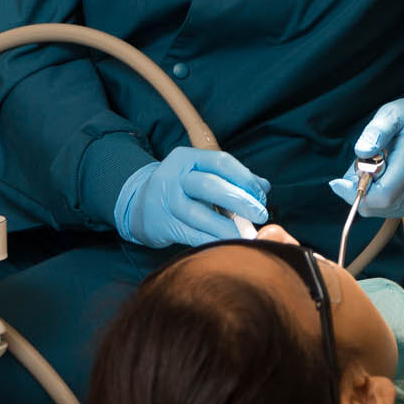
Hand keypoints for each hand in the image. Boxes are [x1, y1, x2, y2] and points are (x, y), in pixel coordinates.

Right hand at [113, 147, 269, 248]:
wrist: (140, 206)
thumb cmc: (182, 189)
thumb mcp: (202, 175)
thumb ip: (233, 178)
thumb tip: (264, 188)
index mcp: (186, 158)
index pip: (221, 162)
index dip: (245, 178)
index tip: (262, 195)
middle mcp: (173, 176)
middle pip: (210, 186)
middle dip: (240, 201)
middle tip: (261, 214)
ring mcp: (165, 202)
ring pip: (199, 214)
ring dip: (227, 227)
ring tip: (247, 235)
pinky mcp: (162, 225)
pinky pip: (191, 235)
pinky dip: (212, 240)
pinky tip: (228, 245)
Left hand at [326, 97, 403, 217]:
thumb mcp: (394, 113)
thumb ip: (377, 130)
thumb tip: (361, 151)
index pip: (382, 195)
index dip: (356, 193)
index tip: (338, 181)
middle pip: (377, 206)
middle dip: (357, 190)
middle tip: (358, 165)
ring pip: (379, 210)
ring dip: (367, 193)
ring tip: (374, 167)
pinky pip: (387, 210)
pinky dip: (377, 198)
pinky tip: (382, 177)